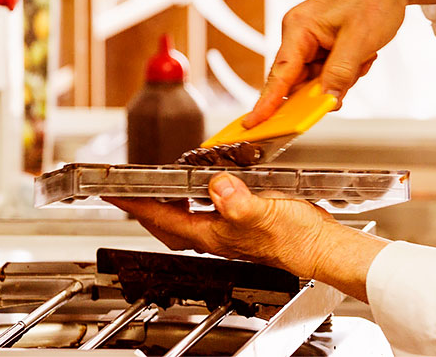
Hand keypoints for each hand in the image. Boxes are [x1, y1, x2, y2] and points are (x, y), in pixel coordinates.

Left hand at [105, 172, 388, 301]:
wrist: (321, 248)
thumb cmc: (296, 237)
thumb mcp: (265, 211)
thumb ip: (238, 201)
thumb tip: (216, 186)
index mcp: (213, 233)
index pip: (162, 217)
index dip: (135, 205)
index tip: (113, 193)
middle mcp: (216, 235)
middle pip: (166, 223)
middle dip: (144, 208)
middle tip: (127, 192)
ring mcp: (228, 232)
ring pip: (184, 220)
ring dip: (167, 204)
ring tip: (157, 187)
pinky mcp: (242, 224)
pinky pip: (205, 214)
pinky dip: (194, 201)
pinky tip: (204, 189)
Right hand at [243, 0, 435, 126]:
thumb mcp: (360, 40)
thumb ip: (340, 73)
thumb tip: (326, 102)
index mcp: (299, 28)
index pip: (279, 73)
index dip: (266, 102)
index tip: (252, 125)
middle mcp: (300, 34)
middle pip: (299, 80)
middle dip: (325, 86)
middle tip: (351, 74)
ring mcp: (312, 39)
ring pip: (319, 78)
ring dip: (343, 76)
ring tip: (365, 55)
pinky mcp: (325, 43)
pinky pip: (331, 71)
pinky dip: (349, 69)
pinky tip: (365, 53)